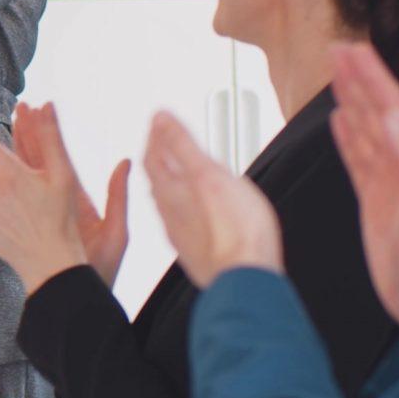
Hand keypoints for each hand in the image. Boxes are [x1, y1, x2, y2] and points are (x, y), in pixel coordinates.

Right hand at [12, 102, 129, 285]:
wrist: (80, 296)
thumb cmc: (101, 271)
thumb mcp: (116, 234)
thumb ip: (118, 197)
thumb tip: (125, 161)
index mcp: (79, 201)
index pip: (59, 157)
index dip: (46, 133)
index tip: (38, 107)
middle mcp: (59, 202)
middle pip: (39, 161)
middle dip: (27, 133)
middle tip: (17, 107)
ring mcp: (44, 212)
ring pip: (25, 175)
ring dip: (15, 149)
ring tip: (6, 124)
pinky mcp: (32, 225)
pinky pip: (15, 195)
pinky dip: (5, 176)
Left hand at [137, 111, 280, 286]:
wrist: (244, 278)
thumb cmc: (235, 230)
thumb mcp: (208, 173)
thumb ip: (182, 144)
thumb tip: (160, 119)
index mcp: (171, 191)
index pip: (154, 156)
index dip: (156, 135)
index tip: (159, 121)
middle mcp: (171, 212)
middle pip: (158, 179)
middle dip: (160, 156)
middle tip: (164, 141)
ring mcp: (183, 233)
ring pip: (168, 201)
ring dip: (170, 180)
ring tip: (176, 170)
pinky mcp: (196, 250)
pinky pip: (181, 221)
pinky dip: (183, 205)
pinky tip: (191, 208)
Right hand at [326, 42, 398, 335]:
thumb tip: (397, 117)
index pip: (394, 106)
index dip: (374, 76)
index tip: (354, 49)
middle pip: (379, 110)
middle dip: (360, 79)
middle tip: (339, 49)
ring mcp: (390, 178)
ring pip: (367, 129)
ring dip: (352, 101)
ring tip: (337, 74)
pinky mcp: (376, 196)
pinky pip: (359, 157)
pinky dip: (348, 136)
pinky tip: (339, 122)